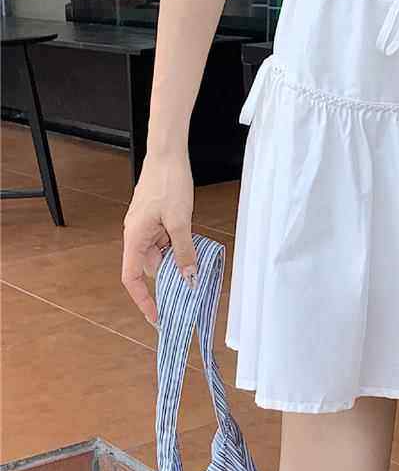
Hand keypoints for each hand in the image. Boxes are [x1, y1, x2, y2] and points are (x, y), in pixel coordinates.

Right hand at [122, 151, 196, 325]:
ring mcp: (145, 227)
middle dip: (168, 278)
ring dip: (176, 260)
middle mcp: (136, 234)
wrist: (167, 155)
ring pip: (160, 254)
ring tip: (196, 265)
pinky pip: (165, 241)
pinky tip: (193, 246)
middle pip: (149, 267)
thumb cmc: (168, 183)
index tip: (156, 315)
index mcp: (134, 237)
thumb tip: (188, 277)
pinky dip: (177, 247)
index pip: (131, 277)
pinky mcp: (155, 219)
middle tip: (189, 290)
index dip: (142, 299)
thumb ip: (183, 251)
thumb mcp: (180, 221)